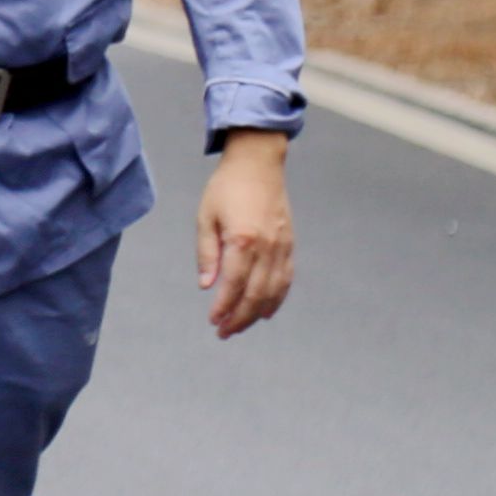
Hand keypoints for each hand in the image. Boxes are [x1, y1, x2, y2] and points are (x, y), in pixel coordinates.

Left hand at [199, 128, 296, 336]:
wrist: (258, 164)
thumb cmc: (226, 188)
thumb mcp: (206, 217)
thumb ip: (207, 253)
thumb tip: (207, 285)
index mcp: (243, 240)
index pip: (234, 285)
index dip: (224, 307)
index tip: (213, 321)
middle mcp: (267, 247)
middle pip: (256, 294)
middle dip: (240, 317)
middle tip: (224, 332)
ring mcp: (282, 246)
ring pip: (274, 290)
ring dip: (258, 313)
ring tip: (240, 326)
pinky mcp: (290, 243)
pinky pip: (286, 278)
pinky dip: (277, 298)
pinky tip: (266, 310)